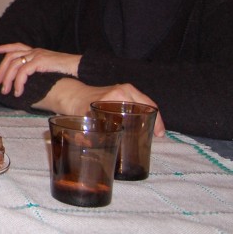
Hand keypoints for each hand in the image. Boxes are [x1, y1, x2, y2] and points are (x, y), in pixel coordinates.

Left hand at [0, 43, 81, 96]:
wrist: (80, 67)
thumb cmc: (67, 70)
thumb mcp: (50, 68)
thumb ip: (39, 70)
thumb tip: (30, 82)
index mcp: (36, 51)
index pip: (17, 45)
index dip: (4, 47)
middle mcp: (35, 51)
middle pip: (11, 56)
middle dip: (1, 69)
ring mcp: (37, 55)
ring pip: (14, 65)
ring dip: (7, 79)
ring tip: (5, 91)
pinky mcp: (40, 62)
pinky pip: (23, 72)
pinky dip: (18, 83)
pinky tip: (18, 92)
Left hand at [44, 80, 166, 136]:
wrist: (72, 95)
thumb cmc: (79, 105)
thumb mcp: (85, 117)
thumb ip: (87, 131)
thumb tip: (88, 143)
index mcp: (119, 94)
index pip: (145, 105)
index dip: (156, 121)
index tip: (159, 135)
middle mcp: (124, 90)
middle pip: (148, 105)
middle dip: (155, 120)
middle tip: (158, 137)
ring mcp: (124, 90)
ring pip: (144, 104)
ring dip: (149, 117)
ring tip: (154, 133)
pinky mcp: (121, 93)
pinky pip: (137, 103)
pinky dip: (142, 113)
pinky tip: (144, 125)